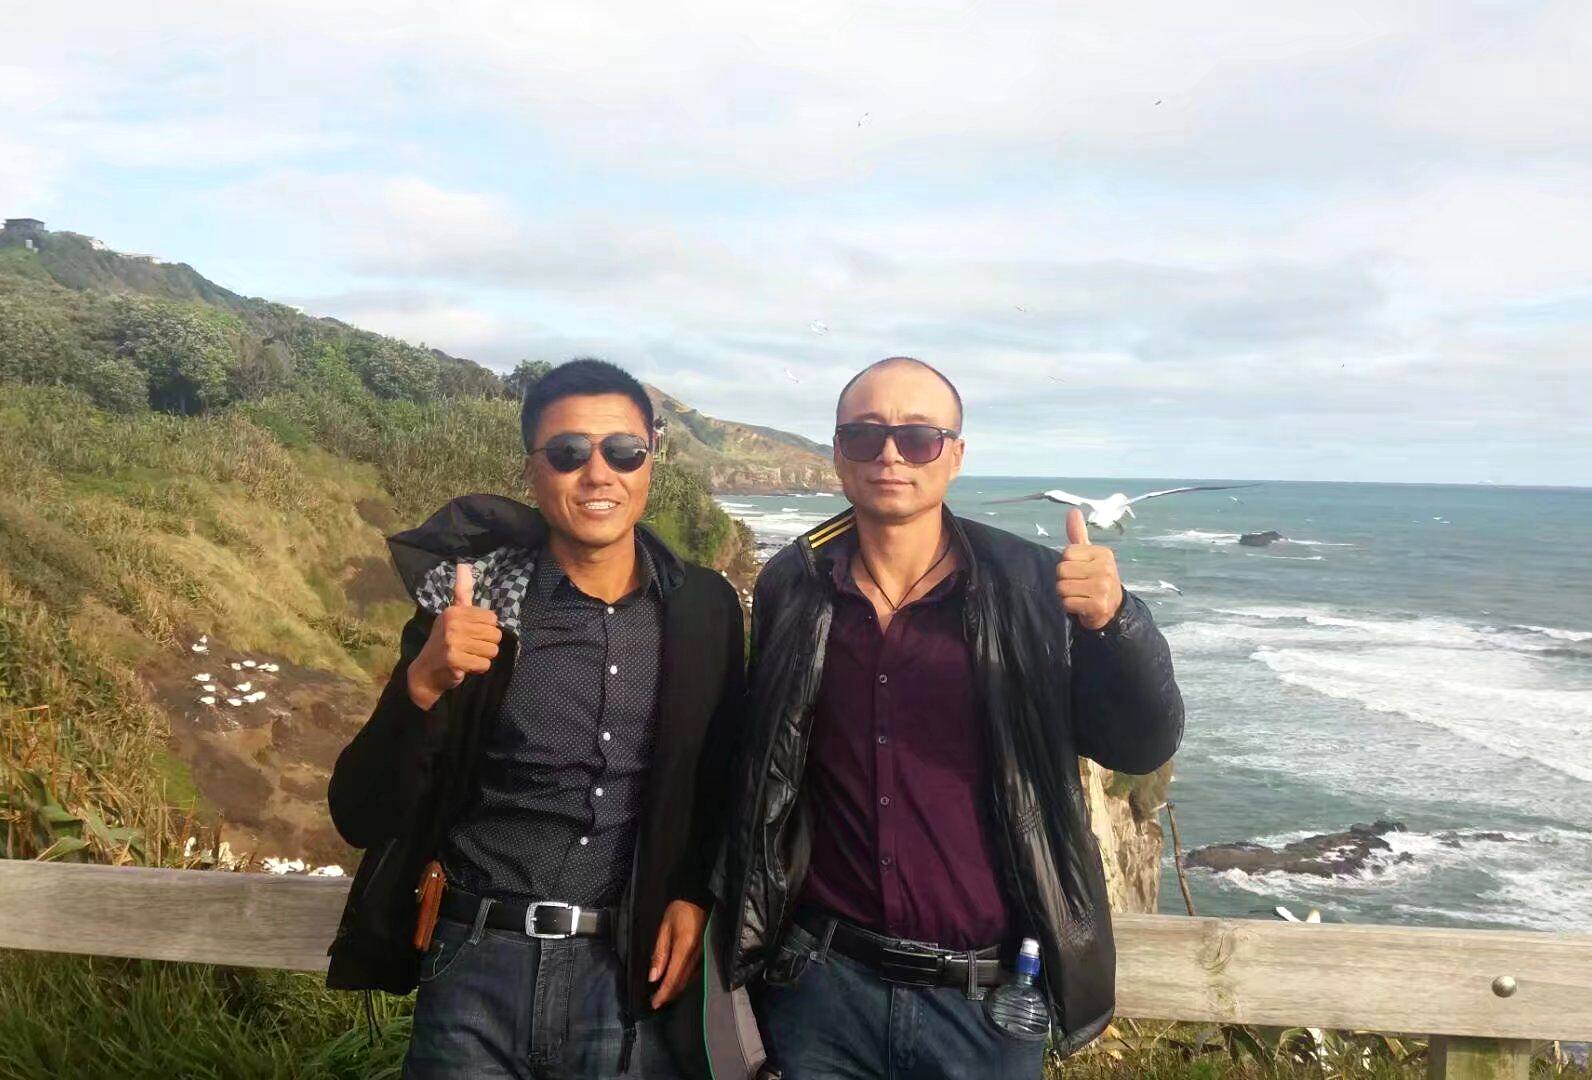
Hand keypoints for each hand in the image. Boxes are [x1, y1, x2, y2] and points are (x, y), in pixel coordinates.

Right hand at [406, 563, 501, 710]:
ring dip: (483, 657)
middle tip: (469, 647)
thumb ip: (462, 590)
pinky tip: (465, 666)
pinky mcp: (454, 660)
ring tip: (467, 656)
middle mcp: (452, 624)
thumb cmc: (444, 640)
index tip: (470, 634)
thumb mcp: (453, 614)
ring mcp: (452, 642)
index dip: (485, 629)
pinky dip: (478, 668)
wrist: (426, 671)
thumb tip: (464, 563)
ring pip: (492, 651)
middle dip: (486, 645)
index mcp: (455, 611)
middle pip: (495, 635)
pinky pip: (484, 664)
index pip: (493, 619)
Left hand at [648, 900, 707, 1008]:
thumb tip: (653, 977)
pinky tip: (676, 983)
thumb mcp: (664, 929)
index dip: (663, 993)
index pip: (673, 978)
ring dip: (676, 990)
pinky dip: (684, 982)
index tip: (654, 1004)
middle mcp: (696, 956)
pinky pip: (694, 974)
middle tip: (656, 1003)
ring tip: (663, 995)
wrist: (700, 899)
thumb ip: (659, 954)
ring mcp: (703, 956)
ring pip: (689, 981)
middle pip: (682, 983)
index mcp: (684, 948)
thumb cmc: (679, 911)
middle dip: (668, 995)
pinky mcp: (706, 955)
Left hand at [1057, 509, 1122, 630]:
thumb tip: (1073, 511)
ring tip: (1079, 594)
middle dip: (1064, 579)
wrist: (1112, 608)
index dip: (1068, 563)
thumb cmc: (1096, 578)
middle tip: (1078, 584)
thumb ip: (1078, 534)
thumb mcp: (1089, 555)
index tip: (1080, 570)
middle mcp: (1105, 568)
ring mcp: (1103, 587)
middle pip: (1062, 570)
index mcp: (1103, 553)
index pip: (1066, 553)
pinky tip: (1081, 605)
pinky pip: (1067, 603)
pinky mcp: (1098, 605)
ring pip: (1062, 587)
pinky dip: (1069, 606)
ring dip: (1065, 594)